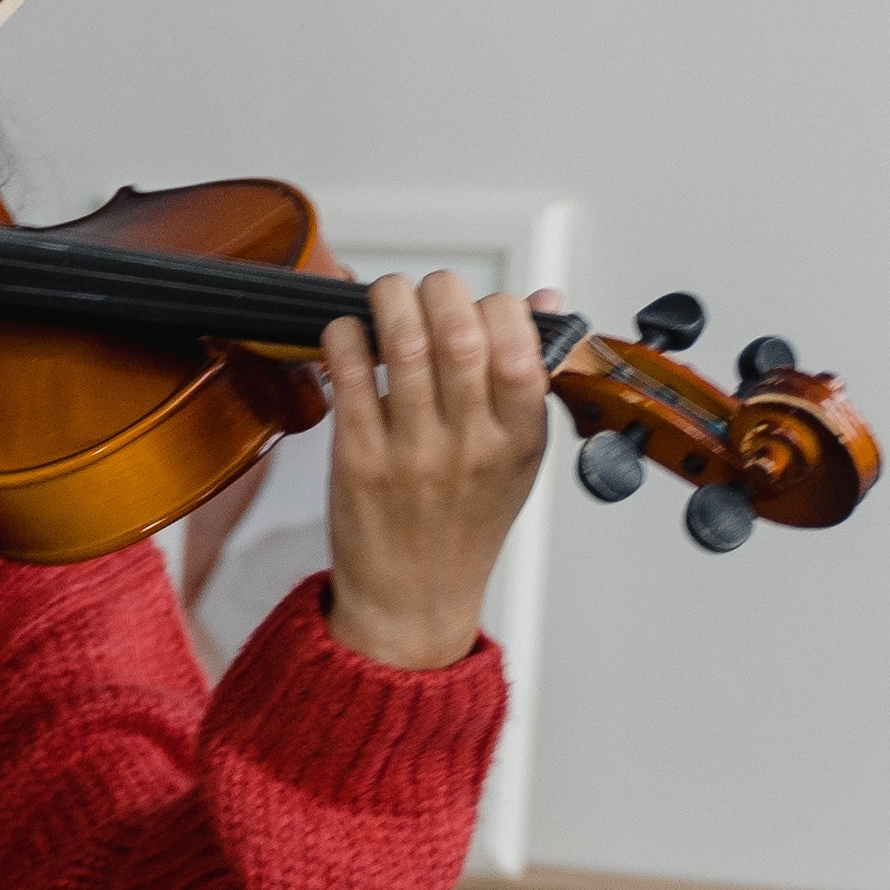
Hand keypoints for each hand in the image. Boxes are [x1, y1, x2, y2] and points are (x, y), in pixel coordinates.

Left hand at [318, 273, 556, 669]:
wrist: (411, 599)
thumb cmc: (463, 525)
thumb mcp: (517, 457)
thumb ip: (529, 377)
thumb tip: (544, 299)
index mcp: (518, 441)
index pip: (521, 349)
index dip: (500, 306)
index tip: (482, 305)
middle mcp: (469, 445)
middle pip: (459, 334)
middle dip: (441, 289)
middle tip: (428, 290)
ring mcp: (411, 451)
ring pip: (402, 344)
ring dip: (390, 299)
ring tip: (387, 295)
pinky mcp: (357, 457)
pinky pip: (348, 374)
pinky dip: (345, 336)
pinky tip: (349, 333)